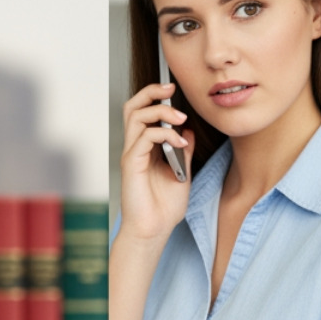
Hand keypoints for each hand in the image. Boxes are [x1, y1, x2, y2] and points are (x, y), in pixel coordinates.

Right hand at [117, 83, 193, 244]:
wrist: (154, 230)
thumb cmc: (164, 208)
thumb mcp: (183, 173)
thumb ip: (184, 151)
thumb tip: (188, 131)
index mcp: (145, 148)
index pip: (143, 111)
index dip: (155, 96)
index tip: (174, 91)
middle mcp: (135, 147)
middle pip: (133, 106)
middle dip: (151, 91)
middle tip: (171, 89)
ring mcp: (132, 154)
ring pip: (137, 116)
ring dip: (161, 111)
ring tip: (181, 118)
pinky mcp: (131, 163)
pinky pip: (145, 137)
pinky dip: (165, 134)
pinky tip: (180, 142)